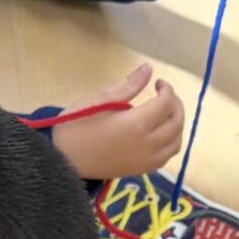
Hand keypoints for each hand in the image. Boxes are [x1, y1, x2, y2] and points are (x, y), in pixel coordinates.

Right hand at [49, 63, 182, 180]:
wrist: (62, 159)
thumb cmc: (76, 126)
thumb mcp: (98, 100)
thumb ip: (128, 85)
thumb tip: (148, 68)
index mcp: (136, 124)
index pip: (166, 103)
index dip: (167, 89)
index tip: (158, 83)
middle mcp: (147, 144)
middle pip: (176, 122)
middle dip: (175, 104)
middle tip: (163, 95)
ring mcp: (146, 160)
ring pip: (176, 141)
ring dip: (176, 124)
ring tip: (163, 113)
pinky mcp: (141, 170)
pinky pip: (167, 156)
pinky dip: (170, 142)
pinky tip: (159, 133)